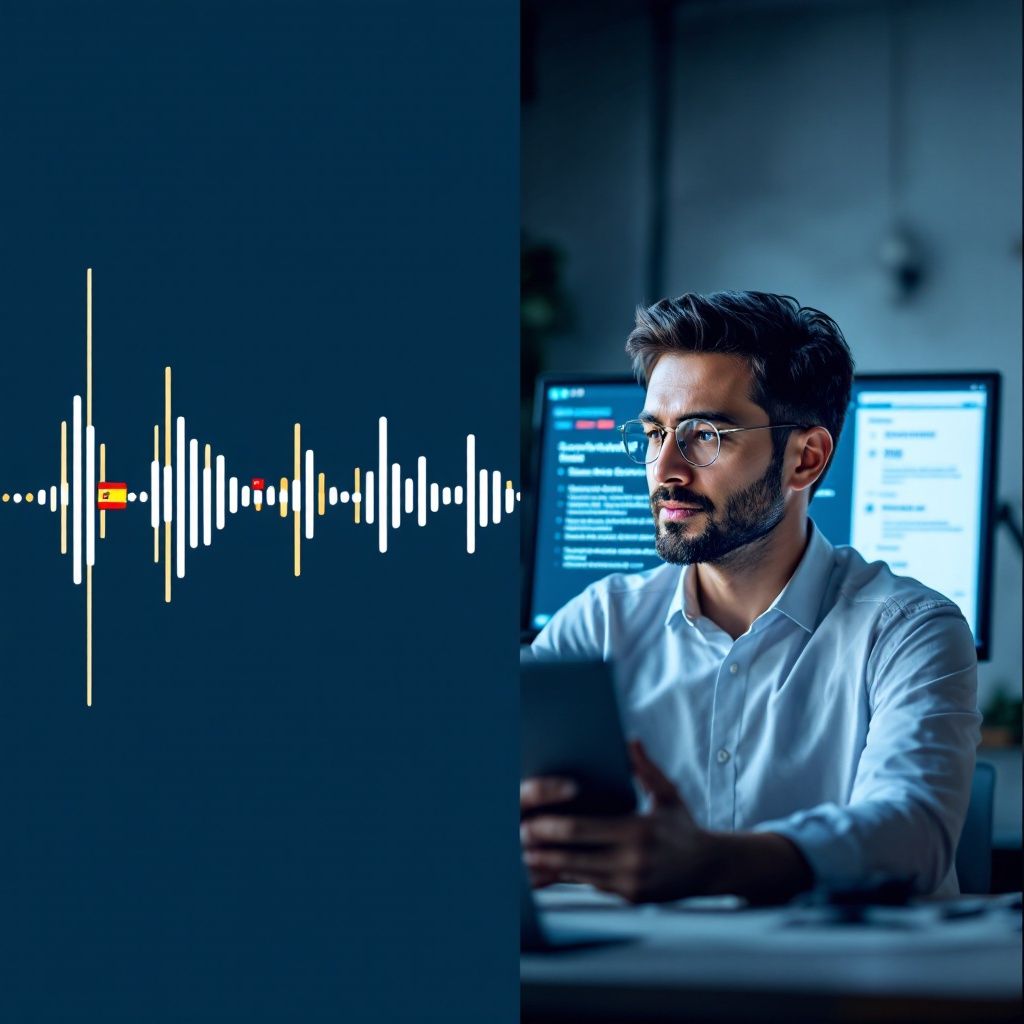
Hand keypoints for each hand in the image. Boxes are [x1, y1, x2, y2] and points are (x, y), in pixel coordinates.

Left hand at [520, 740, 714, 902]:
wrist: (710, 868)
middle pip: (574, 855)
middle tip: (517, 840)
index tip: (531, 822)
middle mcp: (633, 859)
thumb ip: (645, 768)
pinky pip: (592, 886)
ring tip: (523, 859)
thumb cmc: (684, 826)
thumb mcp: (668, 793)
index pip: (584, 829)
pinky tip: (548, 873)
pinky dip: (568, 879)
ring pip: (579, 874)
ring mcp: (631, 882)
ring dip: (548, 867)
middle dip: (543, 849)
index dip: (553, 828)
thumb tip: (629, 740)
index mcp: (638, 830)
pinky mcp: (631, 897)